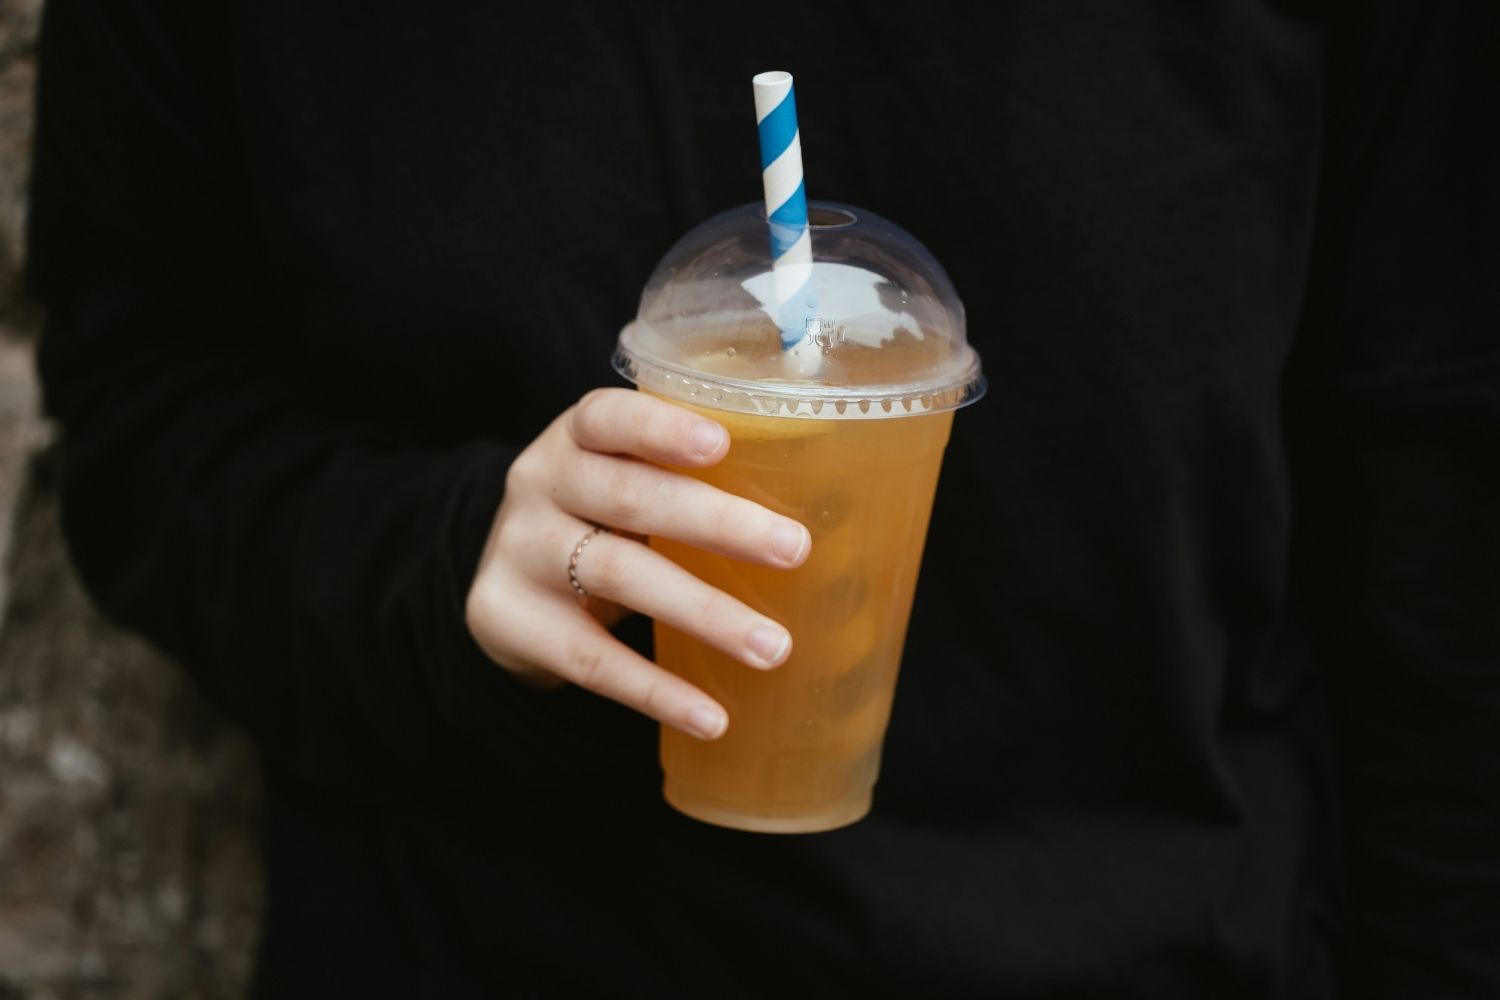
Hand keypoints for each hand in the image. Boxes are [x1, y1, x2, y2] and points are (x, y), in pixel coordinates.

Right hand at [465, 388, 810, 740]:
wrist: (501, 582)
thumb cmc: (599, 519)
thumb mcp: (625, 482)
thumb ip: (690, 482)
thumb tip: (841, 524)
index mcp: (576, 437)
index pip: (608, 417)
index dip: (661, 428)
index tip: (722, 444)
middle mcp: (539, 483)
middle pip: (630, 498)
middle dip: (719, 523)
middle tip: (796, 549)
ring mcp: (519, 552)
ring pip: (619, 576)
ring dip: (705, 613)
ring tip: (774, 647)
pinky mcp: (509, 620)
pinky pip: (590, 659)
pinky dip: (656, 690)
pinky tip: (711, 715)